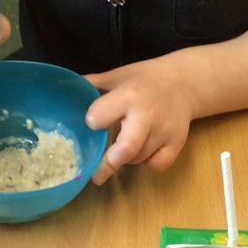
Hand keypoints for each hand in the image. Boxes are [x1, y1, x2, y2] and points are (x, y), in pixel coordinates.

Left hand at [84, 59, 194, 184]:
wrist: (185, 81)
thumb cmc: (145, 78)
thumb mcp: (118, 75)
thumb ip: (92, 84)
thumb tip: (62, 89)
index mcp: (128, 94)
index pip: (100, 116)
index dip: (93, 121)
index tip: (92, 123)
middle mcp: (147, 114)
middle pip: (127, 148)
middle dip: (109, 162)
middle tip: (96, 172)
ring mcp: (164, 130)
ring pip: (138, 158)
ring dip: (126, 158)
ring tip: (125, 144)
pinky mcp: (177, 142)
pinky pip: (157, 164)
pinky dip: (148, 163)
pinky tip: (145, 151)